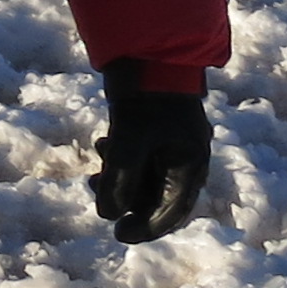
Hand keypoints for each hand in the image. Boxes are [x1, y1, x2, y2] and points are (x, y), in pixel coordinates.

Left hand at [90, 76, 211, 243]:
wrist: (150, 51)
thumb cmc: (148, 95)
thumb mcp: (130, 138)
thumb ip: (119, 177)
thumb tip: (107, 215)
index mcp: (191, 164)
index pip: (172, 210)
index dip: (147, 228)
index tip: (120, 236)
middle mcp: (184, 159)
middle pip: (156, 197)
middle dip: (125, 200)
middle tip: (95, 191)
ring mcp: (169, 146)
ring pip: (144, 178)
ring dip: (118, 179)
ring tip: (95, 170)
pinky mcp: (154, 132)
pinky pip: (137, 160)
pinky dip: (119, 161)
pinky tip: (102, 146)